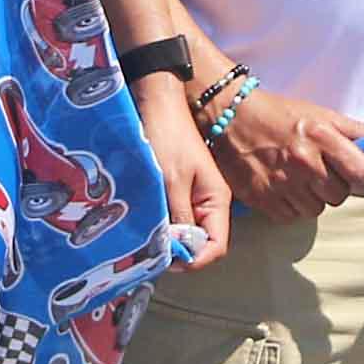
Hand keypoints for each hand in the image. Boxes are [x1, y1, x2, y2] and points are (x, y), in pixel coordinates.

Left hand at [141, 84, 237, 257]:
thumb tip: (180, 252)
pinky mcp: (179, 192)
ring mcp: (195, 198)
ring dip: (170, 239)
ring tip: (146, 240)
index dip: (196, 259)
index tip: (168, 260)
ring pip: (186, 233)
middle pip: (201, 243)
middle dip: (180, 252)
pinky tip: (146, 224)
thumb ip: (177, 217)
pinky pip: (175, 218)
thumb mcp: (171, 181)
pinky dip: (163, 226)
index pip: (216, 245)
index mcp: (217, 200)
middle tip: (151, 252)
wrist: (157, 103)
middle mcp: (210, 203)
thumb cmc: (166, 138)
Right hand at [207, 87, 363, 223]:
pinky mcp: (262, 197)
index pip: (360, 172)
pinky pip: (290, 217)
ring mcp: (281, 182)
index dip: (359, 175)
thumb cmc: (275, 114)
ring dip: (310, 199)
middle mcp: (302, 161)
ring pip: (315, 211)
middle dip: (333, 187)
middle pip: (339, 196)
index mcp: (319, 136)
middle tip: (319, 173)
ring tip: (298, 179)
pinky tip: (282, 187)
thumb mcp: (318, 113)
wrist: (230, 116)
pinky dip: (289, 207)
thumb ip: (351, 130)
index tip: (353, 173)